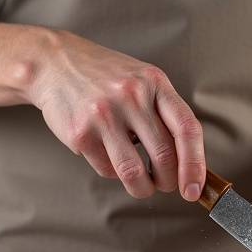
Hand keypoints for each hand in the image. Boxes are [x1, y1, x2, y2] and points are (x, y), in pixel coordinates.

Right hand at [22, 30, 205, 200]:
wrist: (55, 63)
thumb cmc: (105, 76)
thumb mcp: (142, 80)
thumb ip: (164, 112)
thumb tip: (187, 161)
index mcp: (155, 82)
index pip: (187, 129)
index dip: (195, 164)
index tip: (194, 188)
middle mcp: (131, 96)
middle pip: (164, 157)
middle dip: (168, 181)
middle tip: (165, 184)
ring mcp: (104, 115)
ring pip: (134, 173)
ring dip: (142, 188)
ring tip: (142, 185)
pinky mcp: (80, 133)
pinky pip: (107, 170)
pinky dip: (113, 173)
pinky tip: (109, 155)